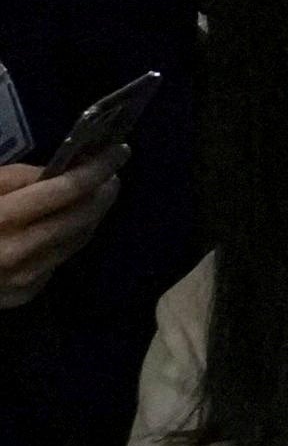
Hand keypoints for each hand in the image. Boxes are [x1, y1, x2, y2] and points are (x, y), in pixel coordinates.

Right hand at [0, 147, 124, 307]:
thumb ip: (18, 179)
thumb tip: (61, 171)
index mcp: (0, 219)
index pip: (65, 190)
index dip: (96, 168)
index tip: (118, 151)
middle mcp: (17, 252)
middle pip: (81, 217)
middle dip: (103, 191)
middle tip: (112, 171)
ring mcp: (24, 278)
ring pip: (78, 239)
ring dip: (92, 214)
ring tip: (98, 192)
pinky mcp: (26, 294)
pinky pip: (60, 258)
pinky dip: (71, 237)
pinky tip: (70, 222)